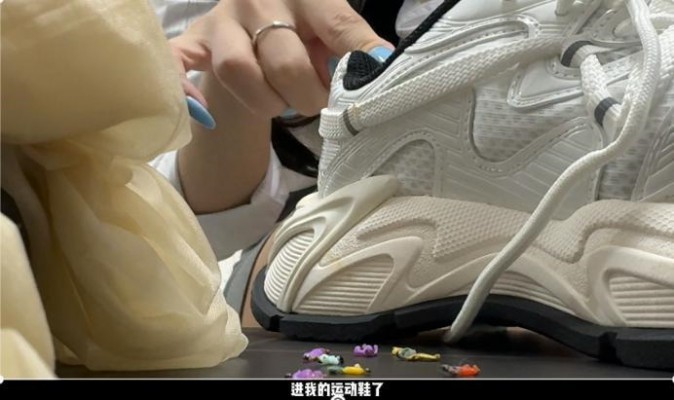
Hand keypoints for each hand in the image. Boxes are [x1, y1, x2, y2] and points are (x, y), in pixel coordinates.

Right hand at [170, 0, 392, 117]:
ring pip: (238, 70)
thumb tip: (383, 68)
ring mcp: (224, 21)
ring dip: (265, 100)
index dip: (359, 60)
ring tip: (280, 103)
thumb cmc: (301, 29)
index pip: (339, 27)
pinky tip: (204, 114)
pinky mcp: (195, 40)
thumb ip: (353, 45)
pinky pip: (179, 63)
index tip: (374, 83)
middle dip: (307, 96)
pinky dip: (184, 89)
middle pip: (285, 60)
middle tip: (317, 103)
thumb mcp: (330, 30)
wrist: (251, 21)